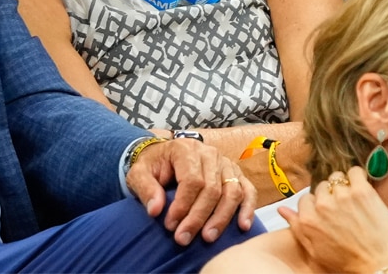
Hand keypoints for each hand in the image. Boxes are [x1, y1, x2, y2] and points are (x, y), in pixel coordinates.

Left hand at [126, 137, 256, 245]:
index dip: (183, 205)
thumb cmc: (152, 166)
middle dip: (198, 217)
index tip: (170, 225)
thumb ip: (146, 188)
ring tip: (207, 238)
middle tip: (184, 238)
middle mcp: (209, 153)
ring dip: (221, 218)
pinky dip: (248, 208)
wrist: (163, 157)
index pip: (191, 180)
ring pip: (231, 192)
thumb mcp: (139, 173)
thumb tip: (156, 210)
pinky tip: (242, 226)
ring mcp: (225, 163)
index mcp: (185, 149)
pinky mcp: (235, 174)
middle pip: (212, 189)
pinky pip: (248, 190)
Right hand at [279, 166, 387, 272]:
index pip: (306, 199)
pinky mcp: (362, 192)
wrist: (382, 267)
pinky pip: (356, 172)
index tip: (329, 213)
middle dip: (330, 196)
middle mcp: (322, 205)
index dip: (318, 205)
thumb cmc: (351, 264)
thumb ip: (297, 228)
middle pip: (321, 188)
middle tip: (344, 209)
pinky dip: (359, 177)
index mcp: (308, 220)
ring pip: (337, 178)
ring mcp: (342, 196)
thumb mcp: (316, 251)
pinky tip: (363, 188)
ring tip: (355, 200)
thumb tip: (282, 210)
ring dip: (344, 186)